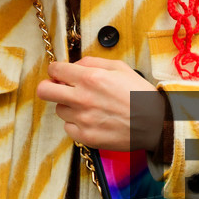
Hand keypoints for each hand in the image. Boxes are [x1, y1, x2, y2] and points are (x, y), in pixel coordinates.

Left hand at [36, 56, 165, 150]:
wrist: (154, 124)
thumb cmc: (139, 95)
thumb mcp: (120, 67)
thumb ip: (92, 62)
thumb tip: (74, 65)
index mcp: (90, 78)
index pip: (55, 69)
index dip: (56, 70)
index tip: (61, 74)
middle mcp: (82, 98)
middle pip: (44, 91)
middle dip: (49, 87)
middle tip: (60, 88)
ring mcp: (82, 119)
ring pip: (59, 109)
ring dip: (69, 106)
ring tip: (88, 107)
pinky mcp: (85, 136)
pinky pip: (68, 127)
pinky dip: (76, 123)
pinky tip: (92, 120)